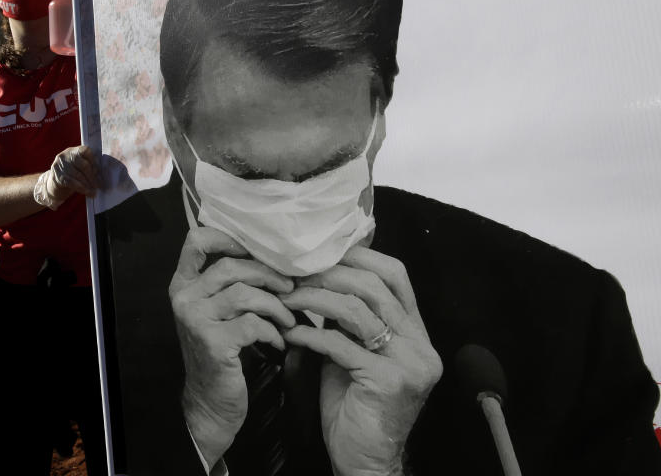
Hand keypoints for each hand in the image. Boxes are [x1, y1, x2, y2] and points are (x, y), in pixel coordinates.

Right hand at [38, 145, 99, 207]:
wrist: (51, 185)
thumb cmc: (69, 175)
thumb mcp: (77, 167)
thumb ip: (87, 165)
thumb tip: (101, 173)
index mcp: (72, 151)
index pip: (85, 150)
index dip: (94, 161)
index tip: (99, 172)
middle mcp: (65, 156)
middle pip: (83, 164)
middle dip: (92, 176)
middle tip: (99, 185)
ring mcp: (59, 166)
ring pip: (78, 175)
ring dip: (88, 184)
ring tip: (94, 190)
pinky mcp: (57, 176)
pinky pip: (72, 182)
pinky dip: (82, 188)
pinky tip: (88, 192)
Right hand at [169, 227, 295, 470]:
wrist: (210, 402)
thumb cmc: (221, 351)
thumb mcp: (217, 311)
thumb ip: (230, 282)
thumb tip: (273, 255)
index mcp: (183, 284)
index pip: (197, 240)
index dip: (229, 237)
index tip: (257, 250)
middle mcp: (184, 298)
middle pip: (231, 265)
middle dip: (268, 274)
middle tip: (290, 287)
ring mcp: (196, 320)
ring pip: (245, 293)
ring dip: (276, 305)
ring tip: (288, 318)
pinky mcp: (214, 343)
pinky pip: (253, 323)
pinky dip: (273, 331)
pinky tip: (279, 341)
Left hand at [280, 246, 441, 475]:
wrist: (365, 459)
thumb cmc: (354, 405)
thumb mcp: (354, 351)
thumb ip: (348, 318)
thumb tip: (320, 276)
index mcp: (416, 332)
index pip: (396, 275)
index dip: (359, 256)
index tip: (322, 252)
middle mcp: (420, 345)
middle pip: (376, 286)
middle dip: (330, 275)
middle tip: (295, 274)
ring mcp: (409, 364)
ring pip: (357, 311)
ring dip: (314, 300)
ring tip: (287, 300)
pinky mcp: (388, 382)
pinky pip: (341, 346)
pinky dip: (311, 335)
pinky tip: (290, 334)